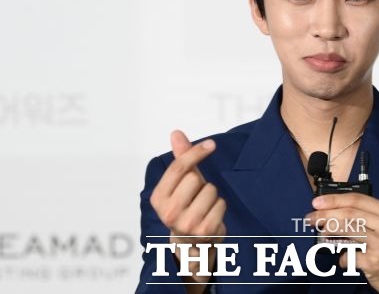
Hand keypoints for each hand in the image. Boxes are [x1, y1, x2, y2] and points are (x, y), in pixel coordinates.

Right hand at [150, 130, 225, 292]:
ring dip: (212, 196)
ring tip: (204, 208)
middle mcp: (168, 212)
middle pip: (195, 178)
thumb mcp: (180, 184)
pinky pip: (221, 204)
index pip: (178, 168)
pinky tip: (211, 216)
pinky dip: (220, 207)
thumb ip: (180, 158)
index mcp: (158, 198)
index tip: (211, 144)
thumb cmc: (186, 207)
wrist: (191, 245)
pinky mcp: (205, 231)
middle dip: (201, 183)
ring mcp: (186, 223)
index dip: (195, 152)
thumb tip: (176, 133)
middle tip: (196, 197)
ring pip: (210, 190)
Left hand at [306, 193, 378, 293]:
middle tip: (311, 218)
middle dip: (325, 214)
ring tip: (320, 232)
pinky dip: (342, 257)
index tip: (317, 202)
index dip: (334, 199)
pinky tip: (344, 260)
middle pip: (349, 214)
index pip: (357, 199)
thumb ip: (367, 218)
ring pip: (347, 230)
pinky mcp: (376, 262)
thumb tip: (333, 210)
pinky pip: (349, 255)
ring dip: (328, 230)